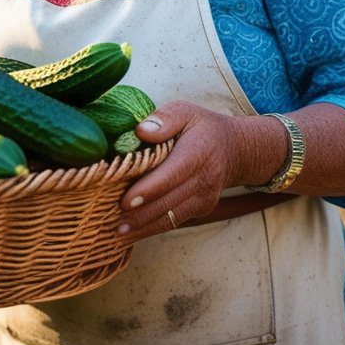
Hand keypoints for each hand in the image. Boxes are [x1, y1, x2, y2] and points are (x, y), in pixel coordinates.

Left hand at [117, 101, 236, 241]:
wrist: (235, 150)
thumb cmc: (201, 127)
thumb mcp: (186, 111)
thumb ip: (164, 118)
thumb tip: (141, 131)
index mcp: (199, 151)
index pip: (172, 173)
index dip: (148, 189)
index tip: (124, 201)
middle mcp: (205, 178)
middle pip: (168, 201)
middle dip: (139, 214)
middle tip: (109, 220)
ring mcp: (205, 197)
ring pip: (170, 217)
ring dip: (142, 227)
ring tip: (115, 233)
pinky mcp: (201, 209)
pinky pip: (174, 221)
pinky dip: (151, 229)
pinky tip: (130, 234)